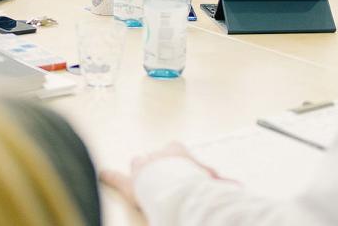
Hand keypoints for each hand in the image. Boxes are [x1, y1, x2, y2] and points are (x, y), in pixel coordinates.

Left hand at [100, 142, 224, 209]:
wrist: (176, 187)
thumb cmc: (194, 181)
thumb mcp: (210, 178)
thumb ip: (217, 180)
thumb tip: (236, 188)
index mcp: (177, 151)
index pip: (175, 149)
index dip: (177, 159)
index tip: (179, 167)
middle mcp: (158, 155)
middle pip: (156, 156)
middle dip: (158, 163)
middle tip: (163, 175)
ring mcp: (143, 167)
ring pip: (139, 163)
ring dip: (141, 171)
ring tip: (143, 179)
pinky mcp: (130, 183)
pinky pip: (116, 178)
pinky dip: (109, 177)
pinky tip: (102, 174)